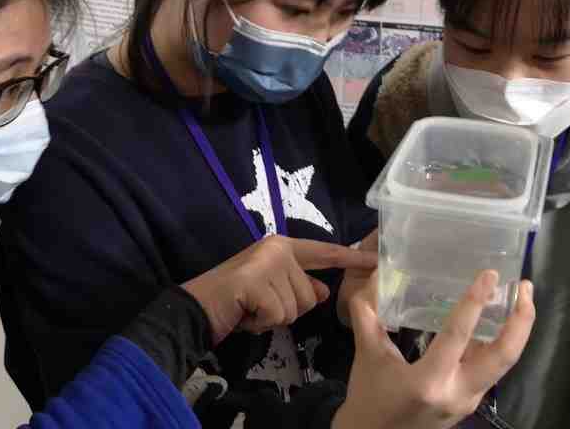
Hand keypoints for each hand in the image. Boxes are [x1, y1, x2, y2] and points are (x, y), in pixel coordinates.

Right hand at [182, 235, 377, 345]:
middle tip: (259, 307)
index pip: (323, 253)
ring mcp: (267, 263)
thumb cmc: (233, 301)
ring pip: (296, 308)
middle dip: (287, 310)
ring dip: (273, 318)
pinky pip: (279, 315)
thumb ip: (297, 286)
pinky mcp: (257, 281)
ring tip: (250, 310)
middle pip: (310, 295)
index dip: (350, 258)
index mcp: (282, 246)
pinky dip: (262, 324)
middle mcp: (277, 249)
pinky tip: (246, 315)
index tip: (375, 259)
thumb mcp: (270, 291)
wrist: (194, 309)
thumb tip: (323, 291)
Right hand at [333, 270, 535, 428]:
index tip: (489, 275)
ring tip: (520, 298)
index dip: (475, 302)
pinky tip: (496, 323)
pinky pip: (491, 370)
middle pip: (505, 356)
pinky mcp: (470, 403)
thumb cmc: (368, 398)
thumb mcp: (366, 355)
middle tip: (526, 286)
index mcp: (428, 381)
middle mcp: (457, 393)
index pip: (458, 335)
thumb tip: (375, 276)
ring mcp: (468, 401)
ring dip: (516, 330)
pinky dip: (498, 344)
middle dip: (522, 320)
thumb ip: (368, 314)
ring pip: (503, 364)